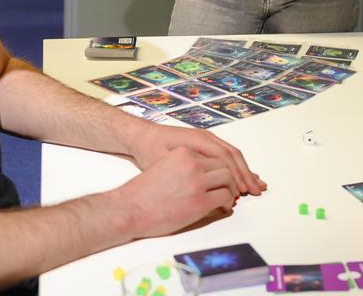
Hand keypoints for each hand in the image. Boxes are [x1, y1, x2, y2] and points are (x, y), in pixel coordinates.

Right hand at [119, 147, 236, 238]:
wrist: (127, 209)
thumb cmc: (142, 193)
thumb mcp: (164, 167)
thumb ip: (184, 167)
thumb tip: (203, 177)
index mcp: (183, 153)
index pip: (213, 154)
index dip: (222, 166)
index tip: (226, 175)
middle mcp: (192, 163)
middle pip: (224, 164)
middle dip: (232, 176)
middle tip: (234, 187)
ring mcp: (197, 181)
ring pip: (228, 179)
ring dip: (231, 188)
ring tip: (229, 197)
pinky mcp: (199, 201)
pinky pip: (224, 196)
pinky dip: (227, 201)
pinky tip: (222, 206)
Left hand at [128, 120, 266, 196]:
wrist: (141, 136)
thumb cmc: (149, 149)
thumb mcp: (164, 161)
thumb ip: (186, 169)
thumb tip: (209, 182)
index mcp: (197, 140)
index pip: (224, 157)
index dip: (236, 174)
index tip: (243, 190)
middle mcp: (206, 137)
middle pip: (233, 155)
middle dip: (246, 174)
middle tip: (257, 190)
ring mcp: (206, 140)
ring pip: (231, 155)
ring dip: (244, 171)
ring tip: (255, 185)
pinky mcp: (204, 146)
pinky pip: (225, 155)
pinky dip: (235, 167)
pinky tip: (242, 177)